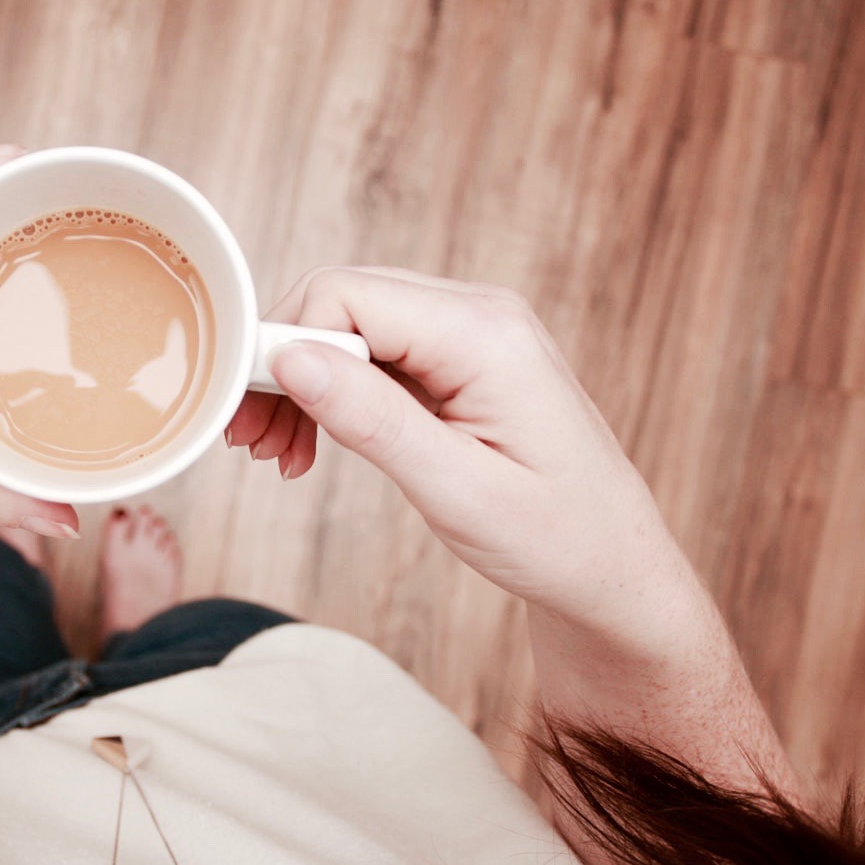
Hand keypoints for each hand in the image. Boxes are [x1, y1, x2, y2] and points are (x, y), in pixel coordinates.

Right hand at [227, 267, 681, 628]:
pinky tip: (314, 444)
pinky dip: (335, 392)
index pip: (345, 295)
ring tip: (279, 455)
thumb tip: (291, 358)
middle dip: (284, 366)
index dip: (282, 345)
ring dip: (304, 382)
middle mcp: (480, 313)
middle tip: (252, 444)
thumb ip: (371, 418)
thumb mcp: (455, 489)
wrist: (613, 569)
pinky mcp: (464, 358)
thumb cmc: (554, 539)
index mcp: (484, 335)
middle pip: (341, 300)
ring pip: (352, 325)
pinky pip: (377, 352)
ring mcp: (474, 332)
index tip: (251, 417)